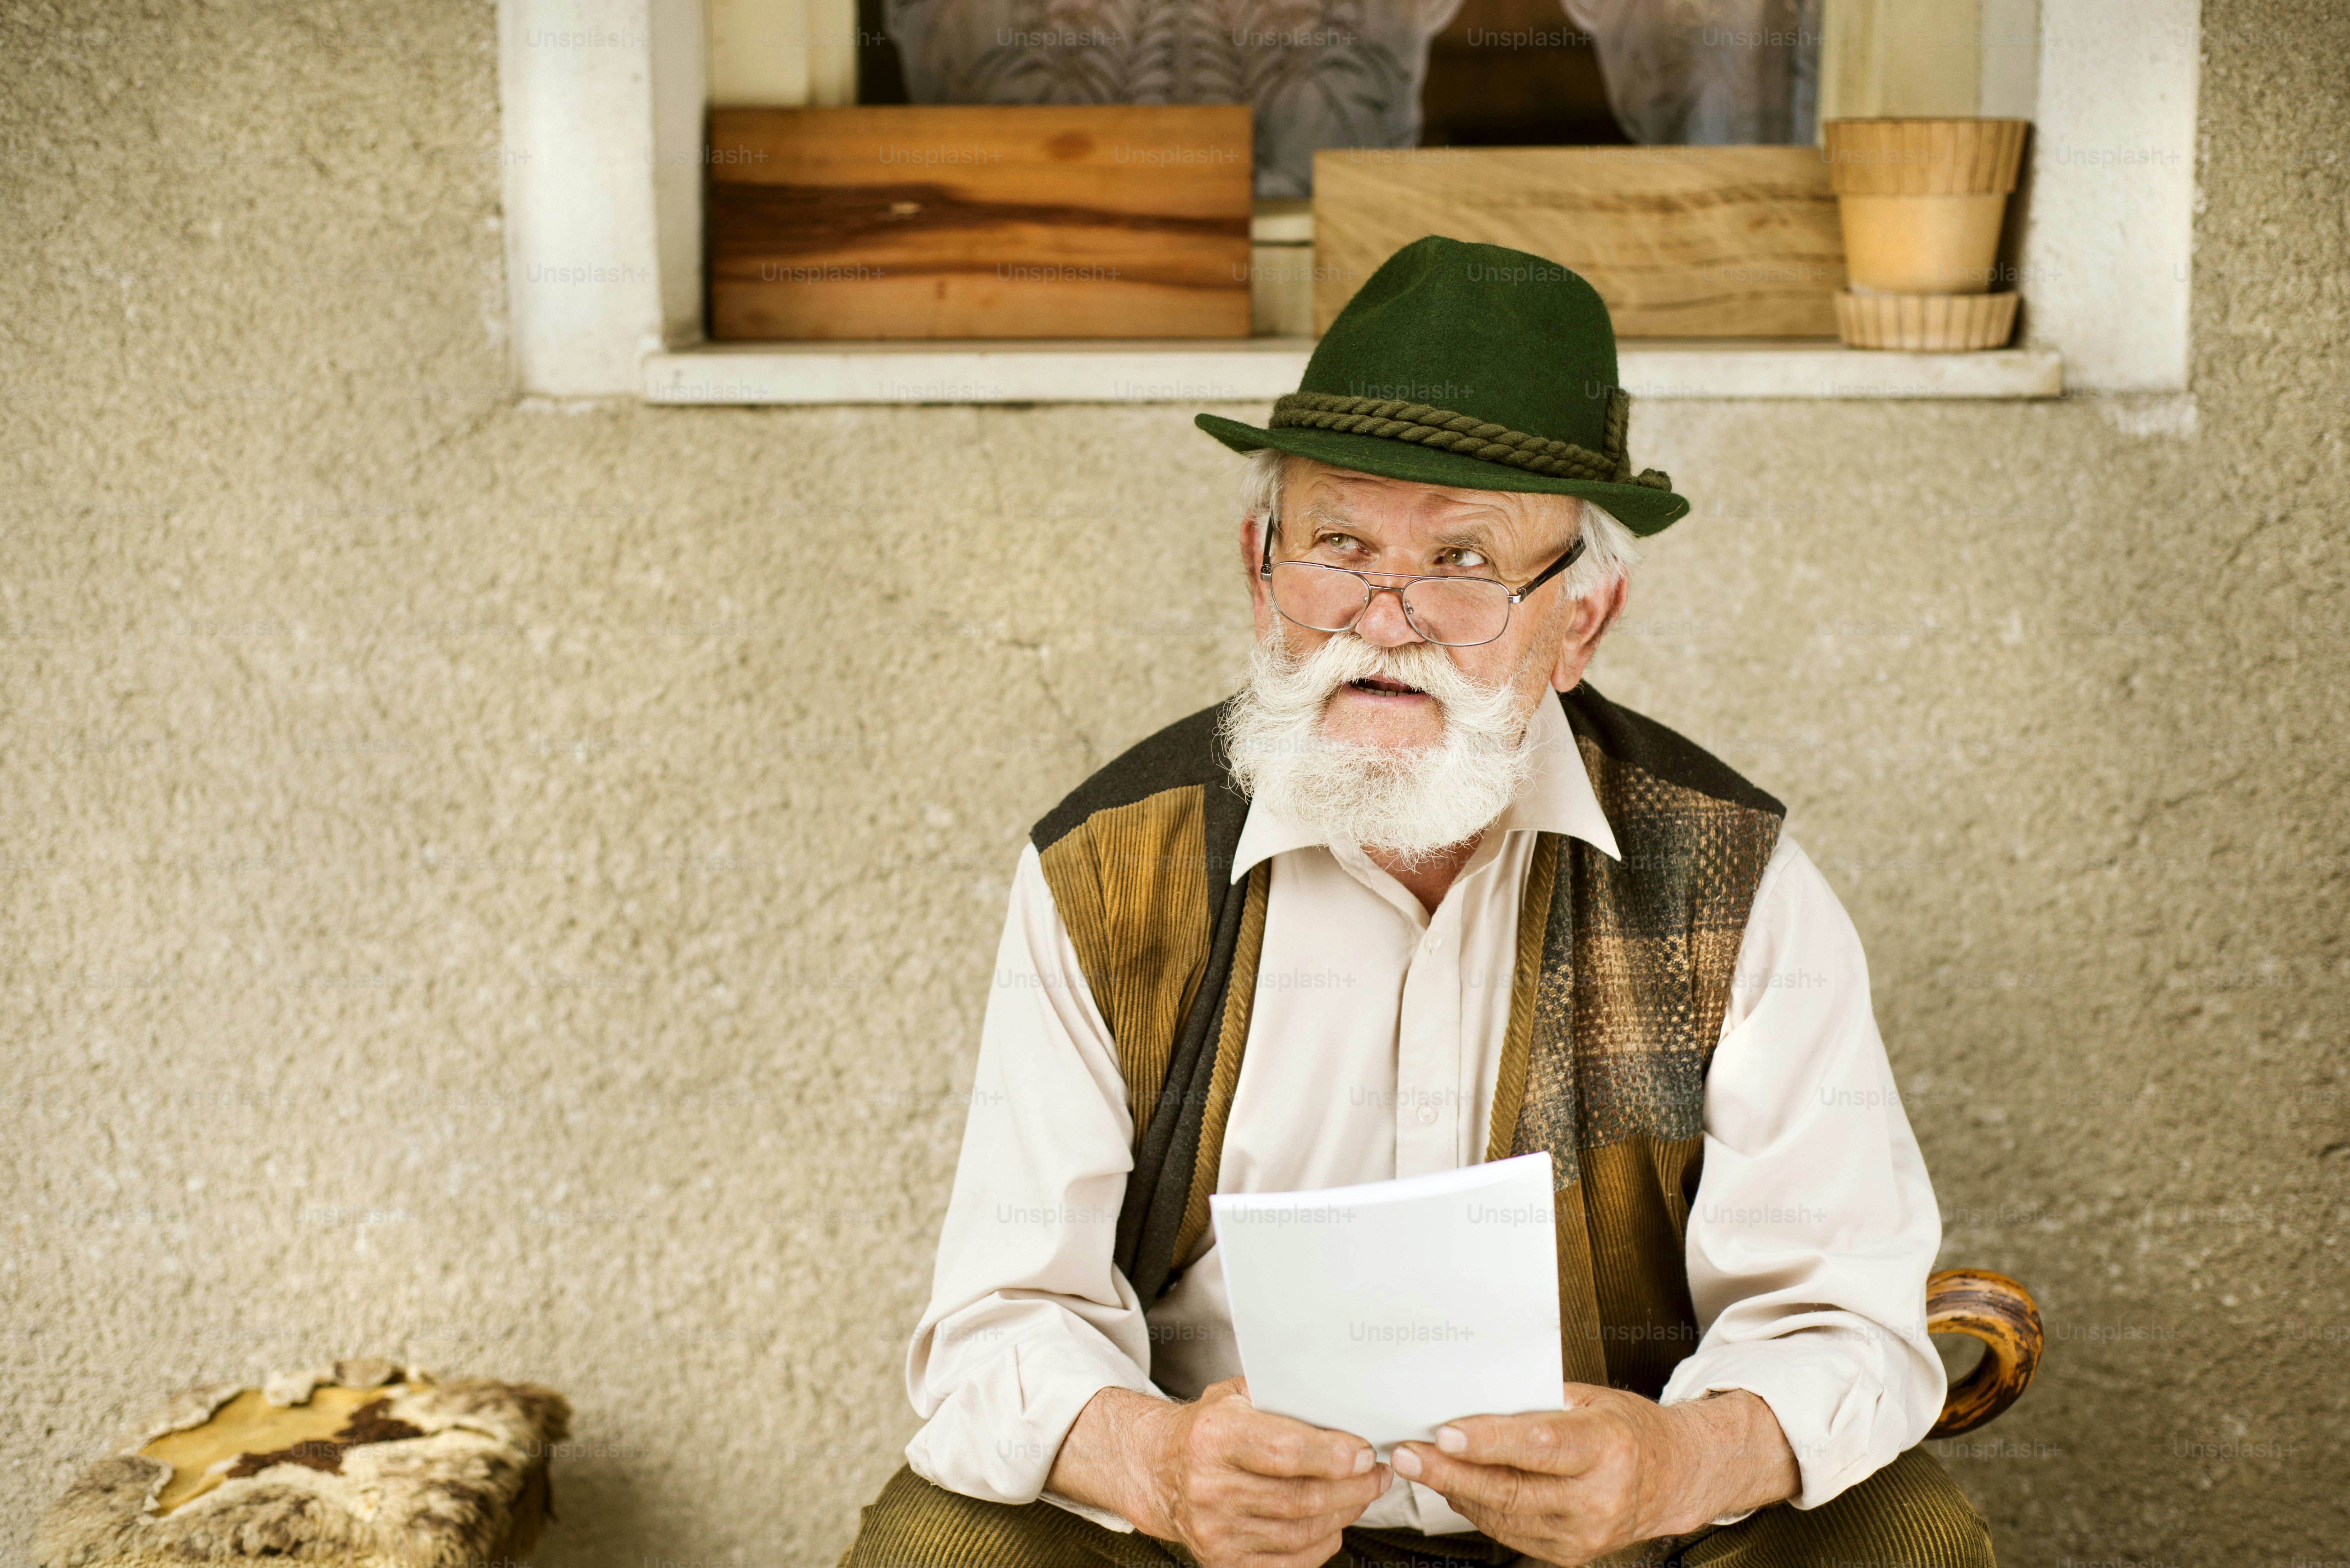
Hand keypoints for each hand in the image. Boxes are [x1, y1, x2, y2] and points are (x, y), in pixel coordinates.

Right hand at [1051, 1379, 1392, 1567]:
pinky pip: (1290, 1561)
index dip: (1334, 1455)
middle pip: (1302, 1497)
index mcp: (1213, 1437)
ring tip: (1363, 1493)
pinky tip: (1334, 1522)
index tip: (1364, 1452)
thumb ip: (1280, 1397)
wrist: (1158, 1471)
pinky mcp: (1223, 1561)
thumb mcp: (1234, 1395)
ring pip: (1302, 1531)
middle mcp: (1210, 1487)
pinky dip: (1322, 1543)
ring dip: (1344, 1513)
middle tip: (1377, 1473)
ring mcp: (1215, 1531)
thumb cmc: (1206, 1429)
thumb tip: (1342, 1404)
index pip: (1286, 1451)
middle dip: (1353, 1487)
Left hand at [1387, 1385, 1796, 1566]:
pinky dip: (1478, 1509)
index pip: (1539, 1445)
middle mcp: (1598, 1496)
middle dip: (1449, 1472)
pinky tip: (1456, 1486)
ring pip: (1503, 1515)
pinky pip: (1511, 1533)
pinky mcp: (1571, 1553)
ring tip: (1419, 1465)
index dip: (1488, 1441)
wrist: (1673, 1477)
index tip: (1444, 1433)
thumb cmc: (1628, 1428)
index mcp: (1607, 1447)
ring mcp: (1585, 1533)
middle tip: (1406, 1453)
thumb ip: (1536, 1399)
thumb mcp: (1591, 1399)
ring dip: (1455, 1490)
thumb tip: (1473, 1393)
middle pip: (1510, 1489)